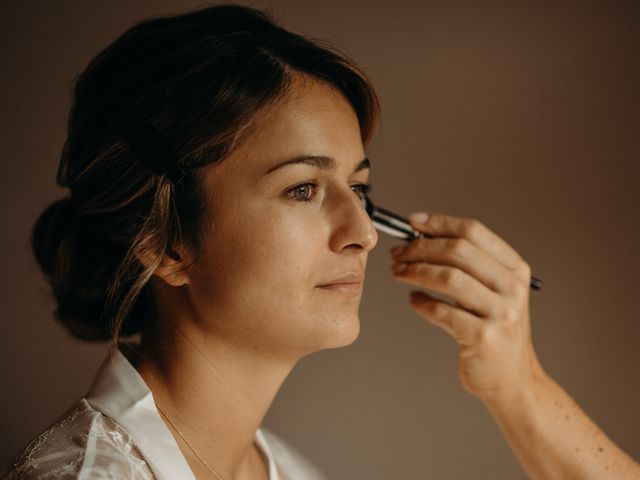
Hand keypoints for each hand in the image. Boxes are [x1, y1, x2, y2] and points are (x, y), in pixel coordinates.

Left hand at [390, 212, 543, 402]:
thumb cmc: (493, 331)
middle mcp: (512, 287)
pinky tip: (413, 300)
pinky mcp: (484, 337)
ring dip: (415, 271)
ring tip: (398, 273)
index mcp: (514, 269)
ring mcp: (500, 313)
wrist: (513, 380)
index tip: (412, 222)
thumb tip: (420, 237)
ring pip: (448, 278)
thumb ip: (468, 266)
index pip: (473, 231)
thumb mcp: (493, 293)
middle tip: (397, 253)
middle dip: (420, 248)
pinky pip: (442, 311)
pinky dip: (420, 303)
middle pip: (458, 251)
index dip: (439, 223)